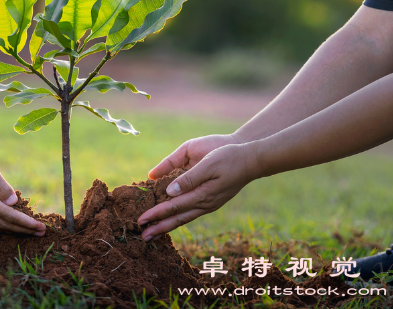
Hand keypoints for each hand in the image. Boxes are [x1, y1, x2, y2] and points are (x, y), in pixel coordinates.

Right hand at [0, 105, 44, 235]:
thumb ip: (1, 186)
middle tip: (40, 233)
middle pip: (3, 224)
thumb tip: (13, 203)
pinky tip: (2, 221)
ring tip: (25, 230)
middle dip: (23, 230)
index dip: (27, 224)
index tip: (42, 229)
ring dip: (10, 229)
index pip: (10, 216)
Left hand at [138, 143, 259, 240]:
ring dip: (168, 226)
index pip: (173, 207)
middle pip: (178, 219)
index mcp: (203, 195)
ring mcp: (209, 204)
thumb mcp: (208, 164)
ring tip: (154, 233)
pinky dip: (178, 218)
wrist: (252, 159)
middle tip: (142, 236)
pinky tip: (172, 220)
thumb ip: (189, 178)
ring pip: (184, 218)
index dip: (156, 214)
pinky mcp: (211, 201)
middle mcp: (205, 204)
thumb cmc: (229, 157)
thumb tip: (169, 191)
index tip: (141, 220)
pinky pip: (190, 213)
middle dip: (159, 227)